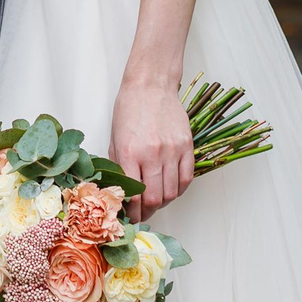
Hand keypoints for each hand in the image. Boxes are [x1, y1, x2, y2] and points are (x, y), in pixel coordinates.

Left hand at [111, 74, 194, 221]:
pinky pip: (186, 178)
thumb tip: (121, 192)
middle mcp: (152, 154)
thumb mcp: (115, 138)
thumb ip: (118, 166)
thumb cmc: (129, 108)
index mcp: (129, 152)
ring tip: (157, 202)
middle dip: (148, 212)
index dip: (133, 212)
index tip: (131, 216)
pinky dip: (179, 189)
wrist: (150, 85)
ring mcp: (172, 150)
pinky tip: (171, 189)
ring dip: (164, 203)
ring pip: (172, 192)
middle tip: (144, 213)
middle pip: (155, 198)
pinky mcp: (186, 146)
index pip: (133, 195)